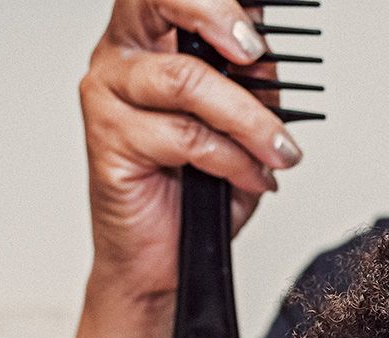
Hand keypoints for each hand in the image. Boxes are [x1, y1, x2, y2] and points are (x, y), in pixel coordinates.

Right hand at [78, 0, 305, 299]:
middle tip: (255, 51)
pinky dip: (233, 159)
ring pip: (185, 80)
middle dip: (216, 15)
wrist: (162, 260)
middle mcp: (123, 57)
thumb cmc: (194, 193)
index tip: (259, 26)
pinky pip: (185, 135)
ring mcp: (109, 95)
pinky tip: (253, 176)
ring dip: (248, 118)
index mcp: (150, 39)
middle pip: (159, 1)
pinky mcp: (108, 138)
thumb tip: (269, 54)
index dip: (220, 0)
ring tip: (279, 150)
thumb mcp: (240, 127)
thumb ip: (252, 84)